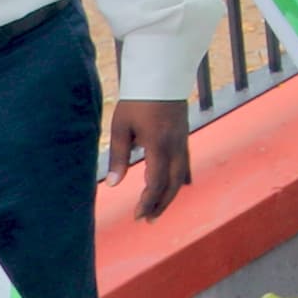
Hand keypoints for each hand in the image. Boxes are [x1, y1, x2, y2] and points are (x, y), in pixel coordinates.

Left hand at [106, 100, 193, 220]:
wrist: (162, 78)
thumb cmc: (137, 101)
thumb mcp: (121, 127)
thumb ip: (117, 156)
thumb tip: (112, 184)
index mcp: (158, 145)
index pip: (156, 182)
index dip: (147, 201)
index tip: (137, 215)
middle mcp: (175, 148)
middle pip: (172, 185)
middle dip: (160, 204)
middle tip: (147, 220)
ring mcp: (183, 143)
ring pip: (180, 177)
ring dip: (168, 196)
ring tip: (156, 210)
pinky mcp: (184, 140)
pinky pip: (184, 166)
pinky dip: (177, 181)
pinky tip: (173, 189)